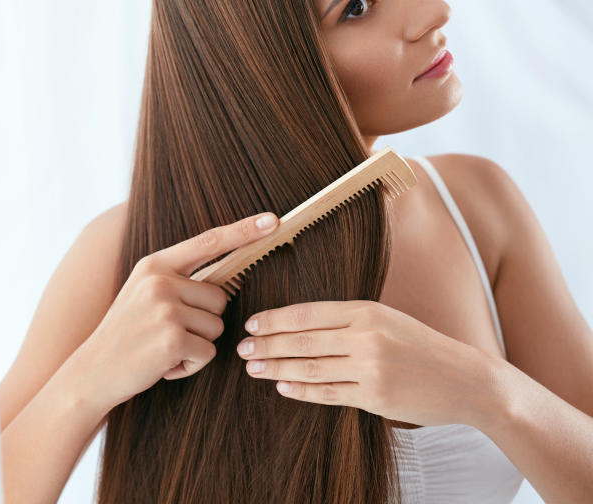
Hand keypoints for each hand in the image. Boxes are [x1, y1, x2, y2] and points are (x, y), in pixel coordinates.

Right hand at [76, 210, 281, 410]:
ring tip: (164, 348)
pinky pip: (208, 352)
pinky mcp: (172, 338)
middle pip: (220, 298)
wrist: (93, 370)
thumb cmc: (126, 333)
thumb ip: (176, 280)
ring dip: (197, 345)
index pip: (209, 242)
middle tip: (168, 332)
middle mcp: (160, 281)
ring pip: (217, 327)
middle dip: (204, 321)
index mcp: (155, 265)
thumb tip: (220, 281)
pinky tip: (164, 364)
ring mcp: (166, 308)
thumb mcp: (143, 293)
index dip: (243, 231)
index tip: (272, 220)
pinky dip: (191, 364)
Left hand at [236, 300, 495, 426]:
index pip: (308, 313)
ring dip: (277, 368)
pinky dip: (301, 389)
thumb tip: (298, 324)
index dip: (276, 319)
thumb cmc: (421, 346)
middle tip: (242, 349)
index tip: (252, 324)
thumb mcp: (386, 319)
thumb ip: (348, 320)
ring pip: (311, 367)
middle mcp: (366, 337)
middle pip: (303, 341)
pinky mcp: (374, 397)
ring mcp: (371, 369)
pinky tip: (282, 385)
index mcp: (367, 311)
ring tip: (254, 368)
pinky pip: (327, 393)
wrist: (466, 380)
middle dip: (267, 345)